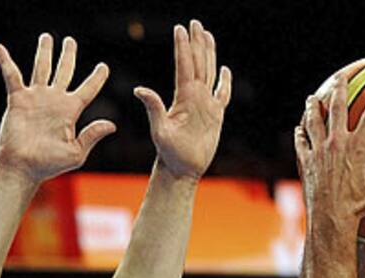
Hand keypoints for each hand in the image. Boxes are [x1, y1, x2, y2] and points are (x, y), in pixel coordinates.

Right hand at [0, 35, 115, 184]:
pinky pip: (12, 76)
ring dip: (44, 52)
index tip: (104, 67)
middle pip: (64, 72)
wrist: (23, 166)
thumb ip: (91, 136)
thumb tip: (112, 125)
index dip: (96, 78)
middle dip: (67, 56)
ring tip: (47, 37)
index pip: (87, 90)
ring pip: (41, 68)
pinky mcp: (18, 99)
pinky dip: (6, 62)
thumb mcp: (76, 153)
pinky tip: (0, 48)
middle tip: (70, 41)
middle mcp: (54, 101)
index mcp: (70, 112)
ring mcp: (36, 98)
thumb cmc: (49, 165)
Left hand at [134, 20, 231, 180]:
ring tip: (207, 35)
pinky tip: (224, 70)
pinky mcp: (215, 115)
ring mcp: (205, 104)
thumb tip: (140, 90)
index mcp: (183, 96)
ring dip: (209, 54)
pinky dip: (225, 82)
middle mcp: (194, 96)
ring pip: (209, 72)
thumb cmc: (168, 153)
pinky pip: (222, 95)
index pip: (184, 66)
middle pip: (198, 63)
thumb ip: (153, 108)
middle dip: (196, 43)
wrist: (182, 168)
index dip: (183, 47)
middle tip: (195, 23)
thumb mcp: (159, 129)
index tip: (180, 28)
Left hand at [294, 74, 364, 230]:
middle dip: (339, 88)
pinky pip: (301, 144)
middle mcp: (336, 142)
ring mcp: (318, 151)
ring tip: (312, 97)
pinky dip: (300, 135)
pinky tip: (298, 130)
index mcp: (357, 145)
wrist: (330, 218)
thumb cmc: (359, 205)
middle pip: (336, 107)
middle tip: (340, 76)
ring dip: (313, 107)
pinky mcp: (306, 163)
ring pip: (313, 121)